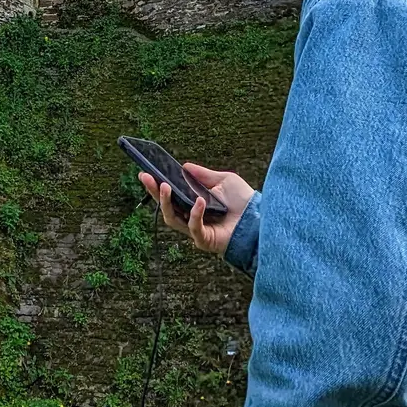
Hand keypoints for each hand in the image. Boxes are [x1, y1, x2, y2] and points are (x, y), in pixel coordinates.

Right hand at [138, 163, 253, 254]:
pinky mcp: (205, 240)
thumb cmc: (243, 201)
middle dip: (154, 192)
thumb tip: (184, 166)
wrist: (260, 218)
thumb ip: (204, 175)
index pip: (171, 196)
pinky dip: (195, 213)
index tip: (146, 173)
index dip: (157, 186)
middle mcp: (191, 218)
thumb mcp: (223, 181)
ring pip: (172, 219)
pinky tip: (199, 201)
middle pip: (166, 207)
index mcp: (194, 204)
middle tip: (145, 177)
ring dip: (166, 202)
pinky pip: (194, 227)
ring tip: (165, 186)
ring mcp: (196, 230)